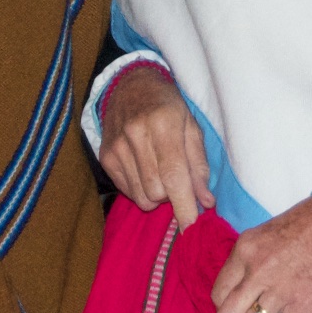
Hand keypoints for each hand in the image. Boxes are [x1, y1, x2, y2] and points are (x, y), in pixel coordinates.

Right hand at [97, 66, 213, 227]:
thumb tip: (206, 202)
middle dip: (173, 196)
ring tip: (161, 172)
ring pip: (141, 197)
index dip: (184, 205)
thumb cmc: (168, 106)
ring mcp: (117, 147)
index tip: (193, 226)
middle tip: (178, 179)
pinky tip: (145, 170)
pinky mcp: (105, 157)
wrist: (130, 86)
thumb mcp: (192, 127)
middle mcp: (136, 136)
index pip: (174, 175)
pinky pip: (127, 192)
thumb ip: (199, 165)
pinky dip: (141, 190)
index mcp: (164, 124)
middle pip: (157, 192)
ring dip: (157, 195)